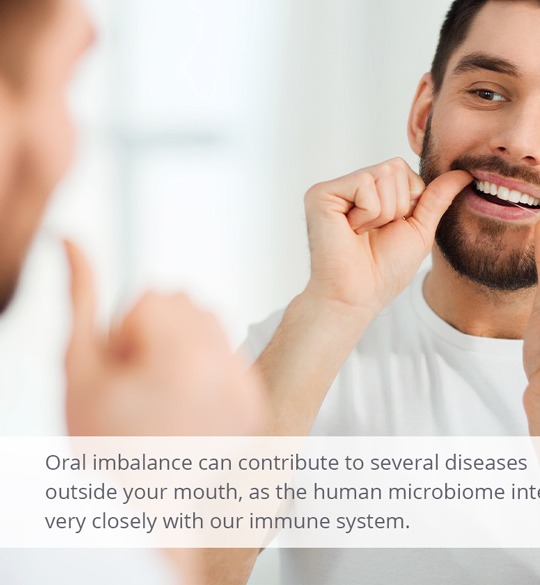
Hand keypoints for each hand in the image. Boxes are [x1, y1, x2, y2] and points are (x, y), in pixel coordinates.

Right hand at [64, 240, 266, 436]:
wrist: (142, 511)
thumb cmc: (105, 447)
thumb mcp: (79, 371)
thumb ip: (81, 299)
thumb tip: (71, 241)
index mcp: (183, 357)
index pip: (152, 297)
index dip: (124, 332)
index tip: (123, 372)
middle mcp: (224, 367)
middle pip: (184, 303)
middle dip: (155, 332)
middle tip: (141, 383)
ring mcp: (244, 386)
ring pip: (209, 322)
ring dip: (182, 344)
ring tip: (163, 392)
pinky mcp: (255, 402)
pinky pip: (230, 352)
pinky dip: (208, 366)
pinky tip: (187, 403)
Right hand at [303, 158, 471, 316]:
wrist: (359, 296)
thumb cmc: (385, 269)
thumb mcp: (419, 228)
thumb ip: (437, 198)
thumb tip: (464, 173)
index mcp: (370, 191)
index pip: (403, 169)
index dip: (409, 201)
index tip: (390, 228)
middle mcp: (350, 185)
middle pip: (395, 167)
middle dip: (397, 206)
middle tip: (375, 232)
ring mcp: (334, 188)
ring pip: (383, 174)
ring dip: (383, 213)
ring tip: (362, 233)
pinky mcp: (321, 194)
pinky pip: (364, 184)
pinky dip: (368, 214)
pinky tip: (351, 231)